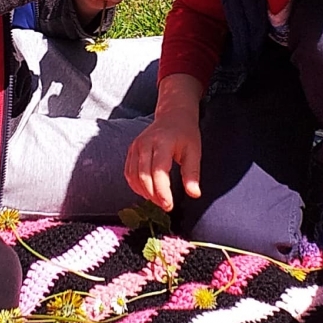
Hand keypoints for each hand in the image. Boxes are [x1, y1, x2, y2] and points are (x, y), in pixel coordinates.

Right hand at [125, 76, 204, 211]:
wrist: (173, 115)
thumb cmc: (186, 134)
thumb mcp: (194, 152)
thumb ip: (192, 173)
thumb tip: (194, 194)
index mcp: (163, 142)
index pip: (159, 172)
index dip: (162, 192)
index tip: (169, 206)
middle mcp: (145, 143)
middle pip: (143, 176)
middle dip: (153, 195)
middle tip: (166, 206)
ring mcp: (135, 146)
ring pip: (133, 176)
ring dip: (144, 192)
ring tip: (158, 200)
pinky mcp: (131, 151)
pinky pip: (128, 173)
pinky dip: (136, 186)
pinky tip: (148, 192)